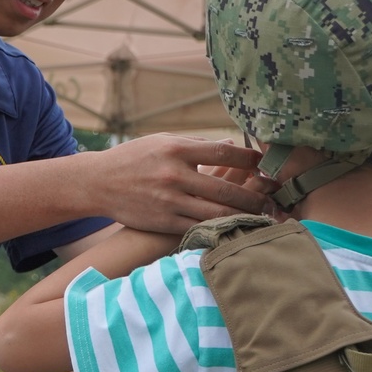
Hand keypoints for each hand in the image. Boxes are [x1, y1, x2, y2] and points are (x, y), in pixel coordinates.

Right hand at [94, 134, 275, 233]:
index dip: (249, 160)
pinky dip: (220, 229)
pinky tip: (235, 228)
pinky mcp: (164, 222)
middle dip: (254, 196)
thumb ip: (195, 145)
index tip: (265, 165)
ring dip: (243, 217)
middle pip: (225, 190)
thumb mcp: (161, 141)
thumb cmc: (135, 158)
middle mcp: (174, 175)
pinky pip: (200, 229)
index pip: (223, 154)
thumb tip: (229, 145)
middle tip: (273, 198)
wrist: (99, 183)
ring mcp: (169, 201)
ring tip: (261, 216)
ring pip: (216, 214)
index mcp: (176, 149)